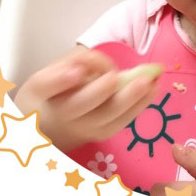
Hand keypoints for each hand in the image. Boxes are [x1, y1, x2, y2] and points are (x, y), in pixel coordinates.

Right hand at [14, 46, 158, 150]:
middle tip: (117, 76)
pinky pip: (120, 122)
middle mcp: (61, 113)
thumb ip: (74, 62)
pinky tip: (153, 89)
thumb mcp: (53, 71)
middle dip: (102, 91)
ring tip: (150, 81)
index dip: (60, 80)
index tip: (75, 72)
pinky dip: (139, 106)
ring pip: (106, 117)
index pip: (46, 85)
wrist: (49, 128)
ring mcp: (82, 128)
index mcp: (42, 92)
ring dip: (131, 99)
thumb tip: (99, 65)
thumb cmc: (54, 91)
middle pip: (80, 105)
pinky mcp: (100, 133)